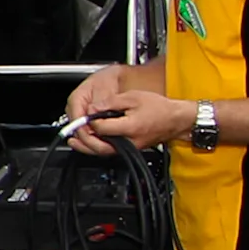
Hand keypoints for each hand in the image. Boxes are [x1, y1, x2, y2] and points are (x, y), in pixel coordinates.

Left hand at [67, 89, 193, 155]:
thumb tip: (92, 108)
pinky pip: (109, 151)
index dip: (90, 121)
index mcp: (129, 127)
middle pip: (99, 146)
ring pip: (103, 152)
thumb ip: (111, 102)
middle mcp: (128, 142)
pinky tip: (89, 142)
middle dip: (83, 139)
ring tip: (74, 140)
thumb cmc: (159, 108)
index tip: (86, 114)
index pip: (101, 128)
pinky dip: (97, 147)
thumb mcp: (133, 97)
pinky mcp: (129, 150)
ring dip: (87, 147)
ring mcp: (129, 148)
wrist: (176, 119)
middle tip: (73, 133)